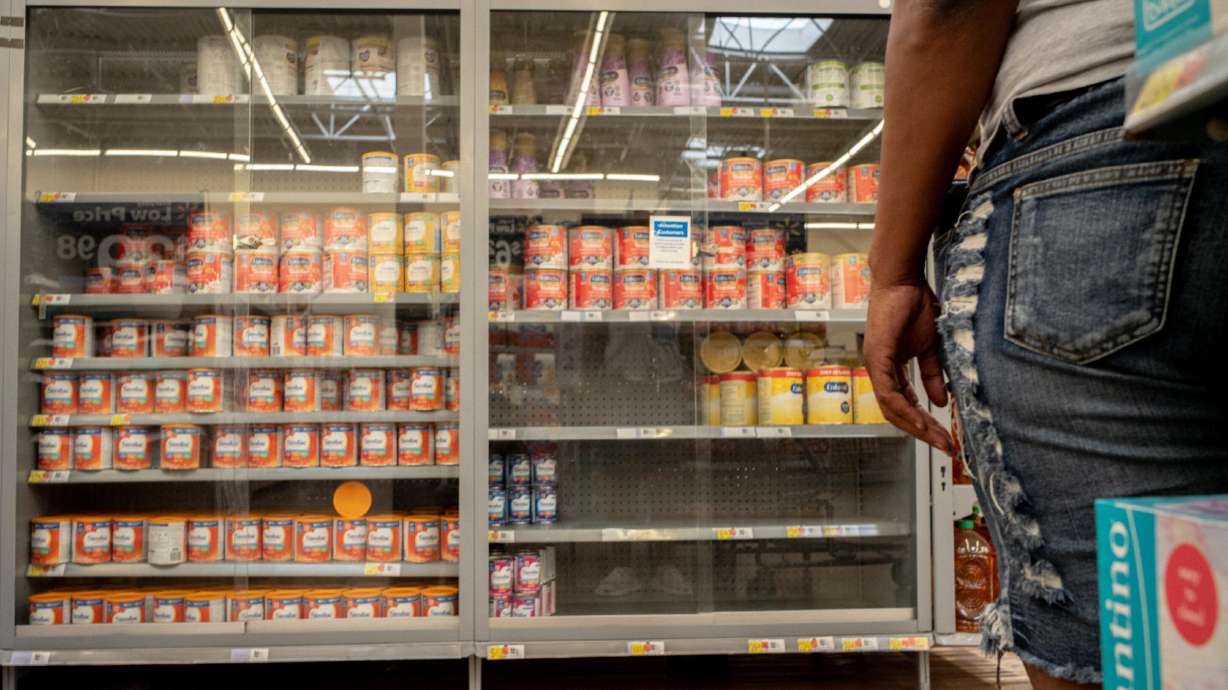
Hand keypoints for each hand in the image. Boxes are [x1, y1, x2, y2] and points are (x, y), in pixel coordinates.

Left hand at [865, 281, 953, 453]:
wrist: (904, 280)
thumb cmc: (914, 306)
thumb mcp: (930, 347)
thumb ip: (933, 375)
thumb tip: (939, 401)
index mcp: (891, 369)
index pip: (905, 404)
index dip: (925, 423)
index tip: (945, 437)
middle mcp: (880, 371)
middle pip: (897, 413)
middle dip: (922, 432)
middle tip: (945, 447)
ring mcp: (875, 366)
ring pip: (892, 408)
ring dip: (916, 426)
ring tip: (938, 439)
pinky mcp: (877, 358)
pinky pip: (890, 393)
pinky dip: (907, 409)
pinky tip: (923, 420)